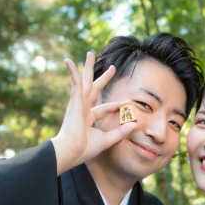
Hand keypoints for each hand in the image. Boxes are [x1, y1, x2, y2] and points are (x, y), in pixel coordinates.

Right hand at [50, 52, 136, 175]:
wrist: (72, 151)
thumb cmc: (85, 149)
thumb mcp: (107, 139)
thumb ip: (121, 131)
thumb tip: (135, 123)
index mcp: (89, 117)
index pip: (105, 107)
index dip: (117, 104)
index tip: (128, 102)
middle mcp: (83, 109)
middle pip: (94, 89)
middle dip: (103, 78)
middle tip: (112, 68)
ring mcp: (78, 104)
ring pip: (84, 81)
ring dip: (87, 67)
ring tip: (89, 54)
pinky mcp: (74, 101)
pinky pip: (75, 83)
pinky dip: (72, 72)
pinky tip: (68, 61)